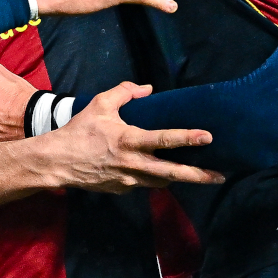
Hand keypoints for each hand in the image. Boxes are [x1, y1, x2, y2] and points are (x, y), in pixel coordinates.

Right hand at [36, 82, 223, 192]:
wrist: (58, 162)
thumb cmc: (79, 130)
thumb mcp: (100, 104)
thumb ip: (124, 92)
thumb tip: (147, 88)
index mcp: (128, 140)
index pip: (163, 140)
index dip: (186, 138)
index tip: (207, 137)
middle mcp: (132, 164)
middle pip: (171, 172)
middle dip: (197, 175)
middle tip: (219, 175)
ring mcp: (128, 181)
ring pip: (161, 181)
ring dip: (181, 178)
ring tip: (200, 175)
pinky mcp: (122, 189)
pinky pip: (145, 183)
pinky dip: (156, 178)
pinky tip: (162, 172)